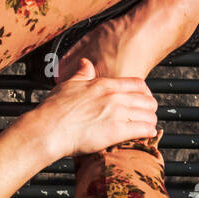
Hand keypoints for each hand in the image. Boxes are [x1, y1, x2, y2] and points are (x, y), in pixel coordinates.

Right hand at [27, 58, 157, 160]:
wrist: (49, 129)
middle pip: (147, 100)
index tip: (143, 98)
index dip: (145, 92)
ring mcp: (117, 114)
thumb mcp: (69, 84)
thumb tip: (86, 63)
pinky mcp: (117, 132)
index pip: (137, 84)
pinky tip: (147, 134)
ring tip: (147, 125)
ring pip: (148, 115)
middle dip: (150, 108)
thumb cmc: (54, 109)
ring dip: (150, 121)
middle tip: (147, 113)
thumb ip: (82, 73)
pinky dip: (148, 132)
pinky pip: (143, 130)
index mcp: (105, 85)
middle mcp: (115, 97)